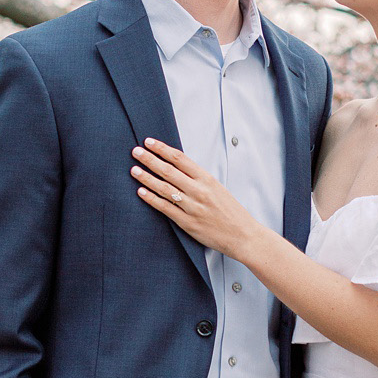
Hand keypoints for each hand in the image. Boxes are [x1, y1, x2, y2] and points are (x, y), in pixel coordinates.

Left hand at [130, 139, 261, 259]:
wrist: (243, 235)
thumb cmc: (230, 211)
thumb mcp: (217, 188)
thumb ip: (197, 178)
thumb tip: (175, 166)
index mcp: (207, 179)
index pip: (180, 158)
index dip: (162, 149)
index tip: (149, 142)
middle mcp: (199, 191)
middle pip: (169, 171)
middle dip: (150, 160)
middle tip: (135, 152)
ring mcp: (193, 207)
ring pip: (164, 188)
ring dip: (147, 178)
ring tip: (134, 170)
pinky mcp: (188, 223)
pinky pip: (165, 208)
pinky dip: (152, 199)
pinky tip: (141, 192)